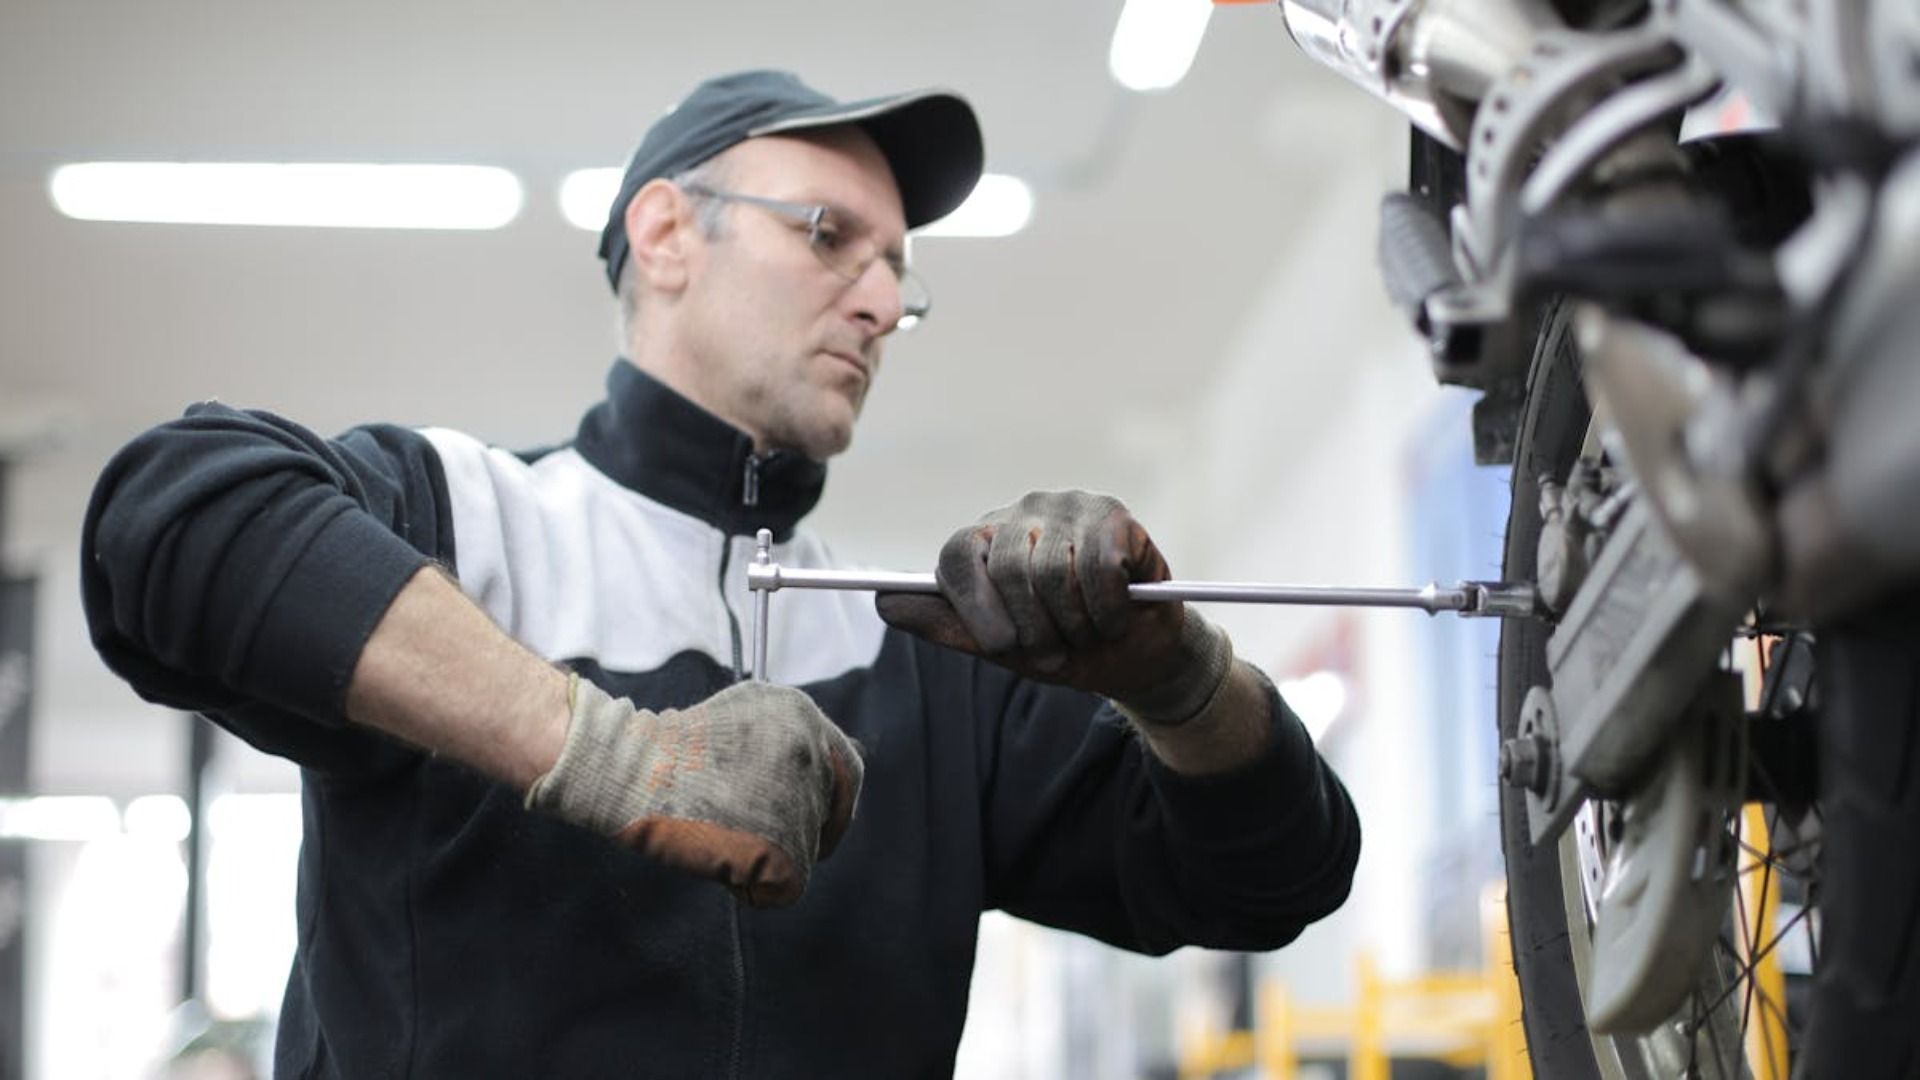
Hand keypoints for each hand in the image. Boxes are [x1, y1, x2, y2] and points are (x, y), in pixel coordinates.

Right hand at [525, 675, 863, 906]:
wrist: (629, 770)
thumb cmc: (672, 751)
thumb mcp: (745, 718)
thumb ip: (787, 743)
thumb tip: (815, 783)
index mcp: (804, 715)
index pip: (848, 771)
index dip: (835, 804)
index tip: (819, 828)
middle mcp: (811, 751)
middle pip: (826, 814)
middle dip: (797, 833)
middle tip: (760, 844)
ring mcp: (800, 798)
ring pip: (804, 852)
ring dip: (768, 857)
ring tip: (720, 837)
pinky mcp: (784, 846)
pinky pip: (787, 886)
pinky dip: (757, 888)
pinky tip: (722, 864)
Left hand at [876, 490, 1231, 724]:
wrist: (1136, 659)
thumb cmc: (1064, 647)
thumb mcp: (999, 646)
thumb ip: (943, 622)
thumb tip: (881, 601)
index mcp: (985, 540)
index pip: (958, 554)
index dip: (975, 605)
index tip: (1001, 645)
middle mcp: (1021, 513)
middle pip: (1008, 568)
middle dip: (1035, 628)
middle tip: (1057, 652)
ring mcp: (1068, 507)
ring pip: (1055, 571)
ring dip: (1075, 624)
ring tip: (1088, 635)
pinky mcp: (1114, 514)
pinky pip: (1099, 567)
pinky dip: (1108, 610)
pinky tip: (1117, 618)